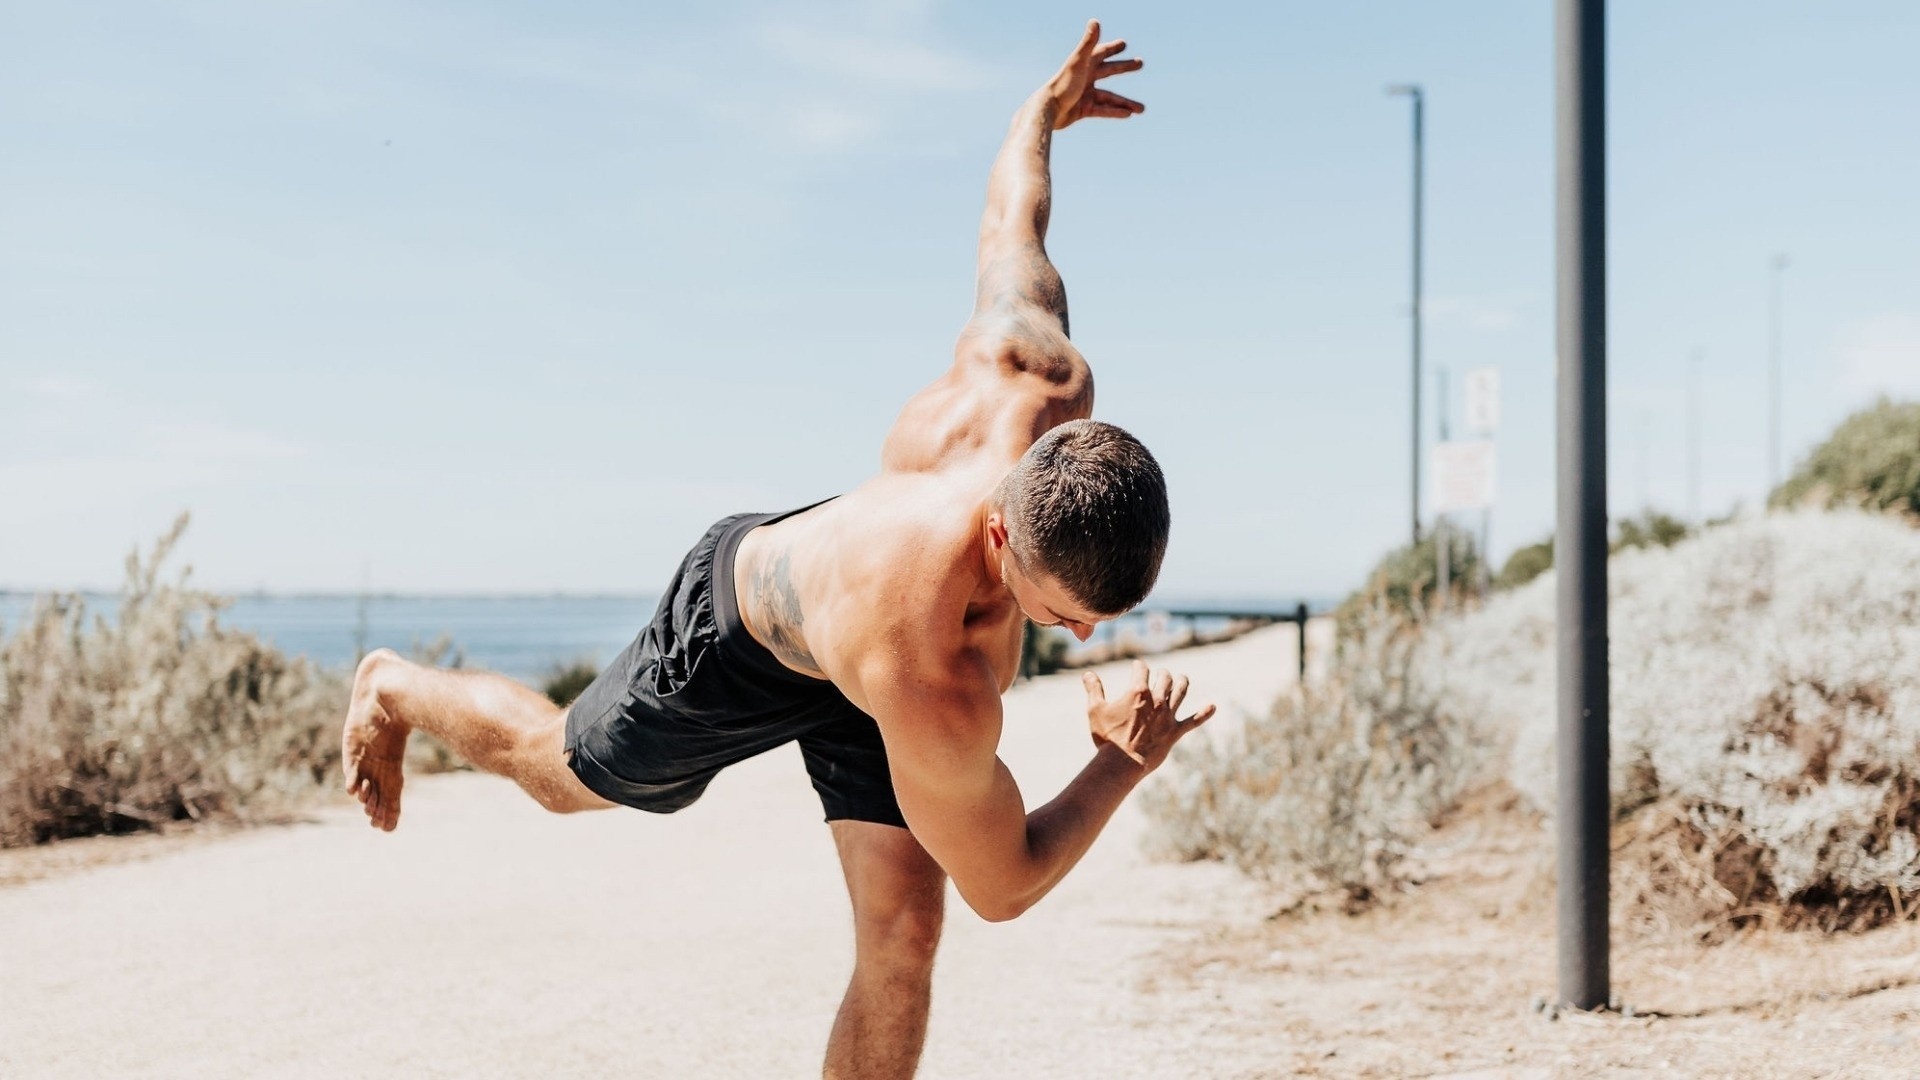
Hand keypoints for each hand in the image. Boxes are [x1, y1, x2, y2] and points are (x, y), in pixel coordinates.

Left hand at [1043, 19, 1144, 130]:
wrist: (1048, 110)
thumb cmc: (1063, 84)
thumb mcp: (1078, 62)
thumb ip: (1088, 43)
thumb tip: (1096, 21)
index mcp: (1084, 64)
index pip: (1101, 52)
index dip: (1113, 47)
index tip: (1124, 44)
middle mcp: (1085, 78)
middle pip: (1109, 70)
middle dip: (1124, 67)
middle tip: (1140, 63)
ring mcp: (1084, 94)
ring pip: (1109, 97)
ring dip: (1125, 102)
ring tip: (1141, 109)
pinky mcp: (1082, 109)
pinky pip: (1102, 111)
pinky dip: (1114, 112)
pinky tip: (1127, 115)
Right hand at [1082, 659, 1215, 771]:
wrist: (1122, 763)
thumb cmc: (1107, 737)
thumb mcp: (1095, 710)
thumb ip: (1093, 689)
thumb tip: (1088, 674)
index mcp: (1137, 691)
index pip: (1141, 669)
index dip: (1138, 666)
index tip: (1137, 667)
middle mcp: (1156, 699)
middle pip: (1165, 677)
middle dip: (1161, 673)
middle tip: (1158, 674)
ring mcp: (1168, 715)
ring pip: (1181, 691)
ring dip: (1182, 682)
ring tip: (1182, 679)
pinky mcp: (1175, 732)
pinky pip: (1193, 721)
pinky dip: (1204, 713)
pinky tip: (1213, 706)